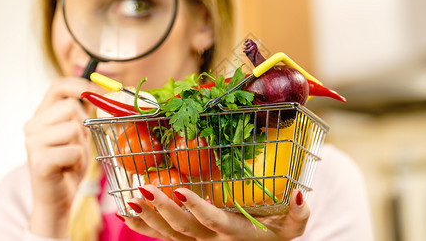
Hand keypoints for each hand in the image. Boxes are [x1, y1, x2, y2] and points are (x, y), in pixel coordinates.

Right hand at [24, 77, 101, 237]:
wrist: (57, 197)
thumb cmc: (70, 163)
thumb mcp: (80, 133)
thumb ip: (85, 113)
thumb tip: (108, 92)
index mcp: (42, 115)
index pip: (58, 86)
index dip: (81, 85)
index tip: (99, 93)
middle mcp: (33, 125)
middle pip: (70, 107)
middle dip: (83, 126)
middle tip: (77, 144)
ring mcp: (33, 143)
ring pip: (74, 128)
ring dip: (82, 146)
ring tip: (72, 158)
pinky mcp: (39, 161)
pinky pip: (74, 151)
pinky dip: (79, 161)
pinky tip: (69, 168)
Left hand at [123, 186, 309, 240]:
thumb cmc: (274, 235)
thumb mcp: (293, 228)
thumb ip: (298, 213)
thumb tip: (298, 192)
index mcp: (234, 233)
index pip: (213, 221)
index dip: (197, 207)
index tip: (180, 189)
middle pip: (183, 229)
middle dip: (162, 209)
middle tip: (144, 189)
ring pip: (168, 235)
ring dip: (148, 218)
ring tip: (131, 199)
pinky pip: (162, 237)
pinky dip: (143, 227)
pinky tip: (127, 214)